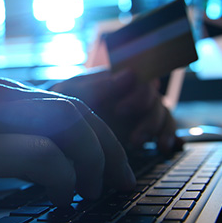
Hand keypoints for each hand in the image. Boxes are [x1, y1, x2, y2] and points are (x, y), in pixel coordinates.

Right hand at [0, 79, 135, 221]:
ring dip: (92, 162)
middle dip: (110, 151)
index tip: (117, 170)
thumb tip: (62, 166)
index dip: (104, 138)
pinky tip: (58, 198)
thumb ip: (13, 140)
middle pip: (78, 112)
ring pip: (68, 124)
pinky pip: (40, 156)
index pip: (72, 104)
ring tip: (88, 193)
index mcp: (2, 95)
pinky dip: (62, 178)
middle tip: (118, 186)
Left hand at [50, 69, 177, 153]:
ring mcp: (139, 113)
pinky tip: (164, 148)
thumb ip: (97, 85)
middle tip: (133, 138)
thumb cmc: (60, 103)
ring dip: (160, 130)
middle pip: (156, 100)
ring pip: (163, 116)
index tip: (120, 111)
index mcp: (117, 79)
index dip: (138, 95)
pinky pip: (165, 131)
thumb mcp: (70, 91)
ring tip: (147, 146)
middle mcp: (133, 94)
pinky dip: (169, 138)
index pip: (141, 79)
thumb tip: (131, 74)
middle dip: (149, 120)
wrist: (52, 127)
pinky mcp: (143, 131)